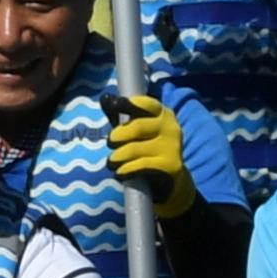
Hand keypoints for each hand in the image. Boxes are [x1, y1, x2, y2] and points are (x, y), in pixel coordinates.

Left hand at [106, 93, 200, 219]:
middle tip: (110, 142)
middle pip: (138, 127)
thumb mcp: (136, 130)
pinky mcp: (171, 165)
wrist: (171, 179)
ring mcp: (172, 146)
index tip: (114, 104)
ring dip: (118, 156)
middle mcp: (171, 128)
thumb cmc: (149, 148)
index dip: (129, 103)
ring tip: (111, 162)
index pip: (147, 104)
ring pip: (135, 149)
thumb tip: (104, 97)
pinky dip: (126, 170)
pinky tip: (119, 173)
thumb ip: (120, 114)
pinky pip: (141, 165)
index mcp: (164, 114)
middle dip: (118, 135)